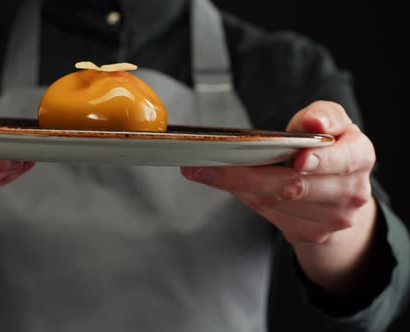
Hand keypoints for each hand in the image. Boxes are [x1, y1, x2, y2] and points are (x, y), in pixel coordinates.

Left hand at [181, 101, 377, 292]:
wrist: (340, 192)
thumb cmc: (331, 147)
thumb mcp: (334, 123)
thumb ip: (324, 115)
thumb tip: (314, 122)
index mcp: (359, 157)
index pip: (343, 159)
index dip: (321, 160)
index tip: (297, 159)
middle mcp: (350, 192)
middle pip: (294, 186)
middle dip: (246, 175)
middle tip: (206, 164)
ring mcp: (330, 219)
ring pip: (274, 201)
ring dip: (235, 185)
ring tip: (202, 170)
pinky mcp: (310, 234)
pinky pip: (268, 214)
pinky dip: (243, 195)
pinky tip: (225, 183)